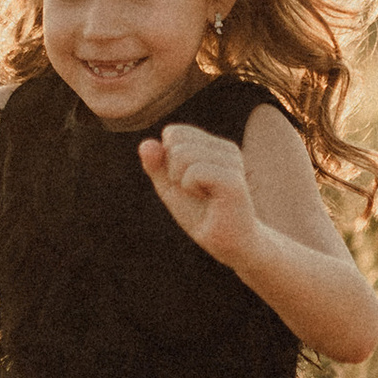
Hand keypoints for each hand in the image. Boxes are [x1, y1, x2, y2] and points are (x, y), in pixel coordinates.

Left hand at [140, 122, 261, 268]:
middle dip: (173, 170)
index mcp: (214, 146)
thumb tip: (145, 143)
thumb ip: (156, 165)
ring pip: (182, 154)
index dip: (168, 161)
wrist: (228, 245)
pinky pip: (193, 171)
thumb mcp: (170, 187)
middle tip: (195, 192)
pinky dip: (190, 188)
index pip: (173, 133)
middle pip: (175, 140)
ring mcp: (232, 162)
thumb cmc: (201, 215)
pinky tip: (210, 200)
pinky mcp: (233, 179)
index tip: (187, 182)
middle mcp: (226, 149)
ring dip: (182, 182)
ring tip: (203, 196)